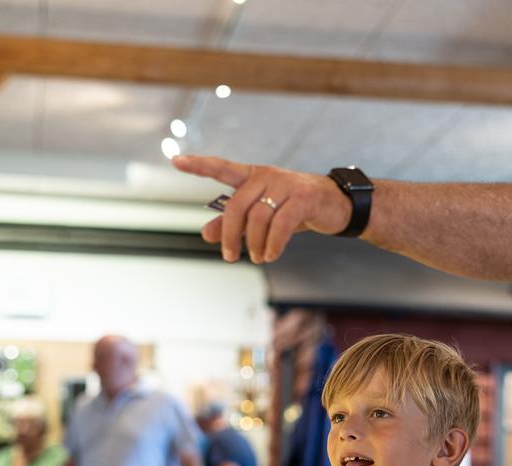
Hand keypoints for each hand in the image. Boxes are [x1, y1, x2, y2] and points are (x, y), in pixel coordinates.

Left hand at [171, 155, 351, 263]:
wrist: (337, 206)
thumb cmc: (295, 209)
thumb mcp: (262, 216)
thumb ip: (233, 222)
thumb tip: (205, 233)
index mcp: (253, 176)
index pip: (222, 168)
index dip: (199, 165)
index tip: (175, 161)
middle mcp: (266, 176)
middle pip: (237, 206)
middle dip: (231, 235)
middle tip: (230, 257)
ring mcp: (286, 185)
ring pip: (258, 218)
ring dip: (254, 244)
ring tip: (259, 258)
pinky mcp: (304, 199)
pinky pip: (281, 224)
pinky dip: (273, 244)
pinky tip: (271, 255)